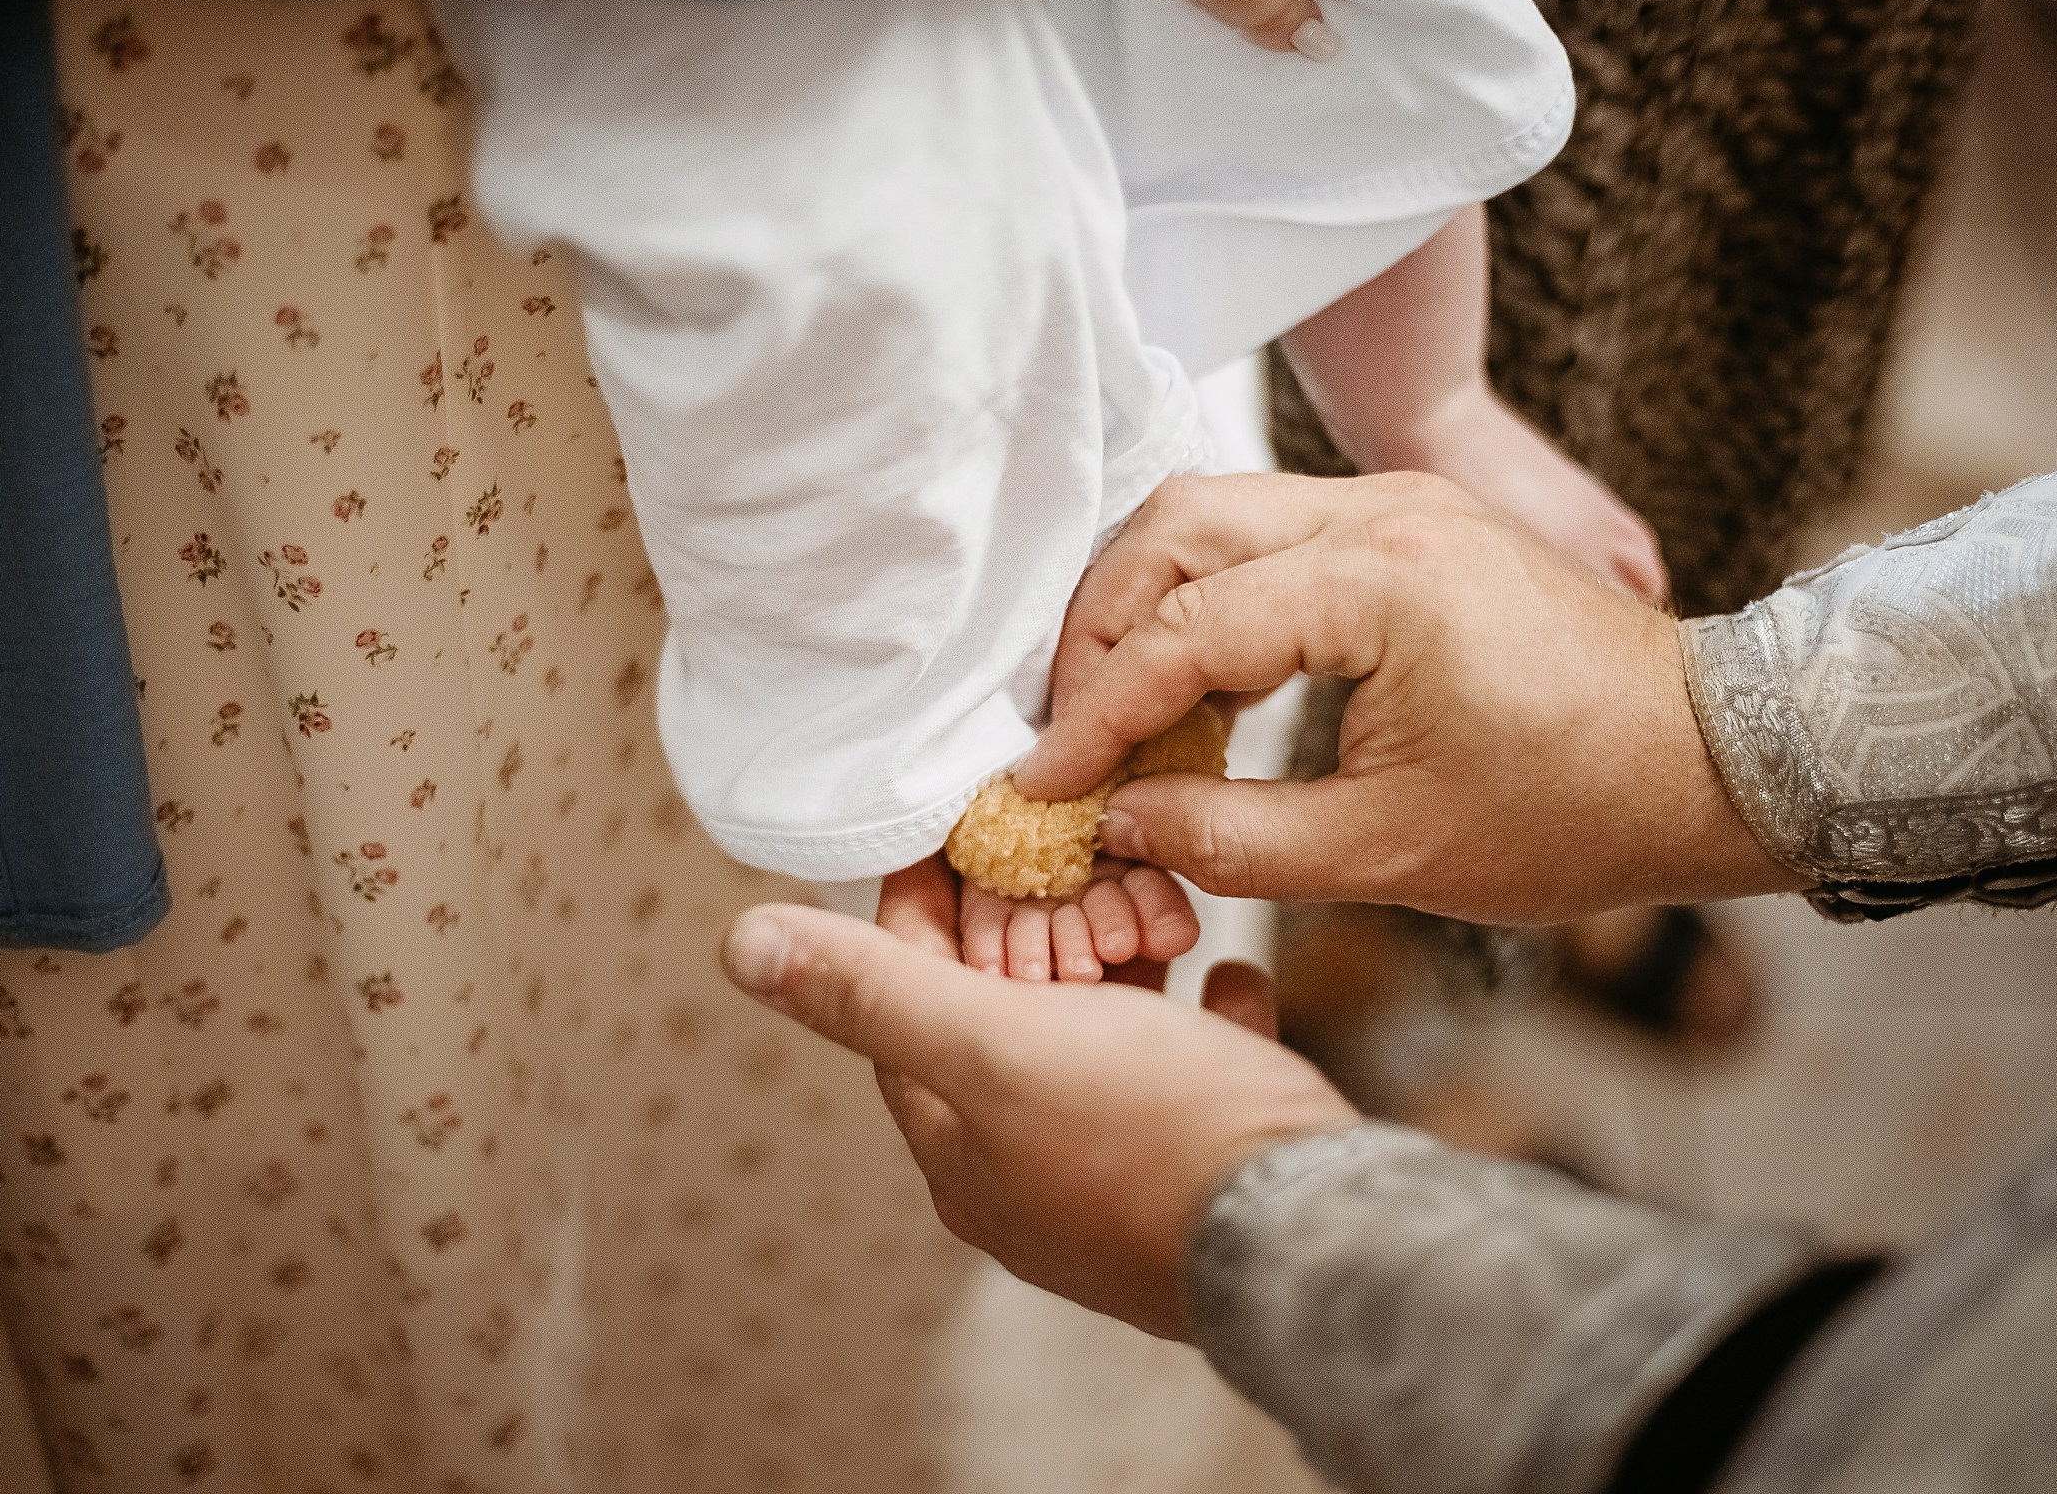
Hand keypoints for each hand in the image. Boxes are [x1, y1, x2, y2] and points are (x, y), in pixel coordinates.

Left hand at [725, 861, 1351, 1338]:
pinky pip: (1189, 1068)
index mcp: (959, 1140)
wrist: (1315, 1237)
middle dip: (1032, 921)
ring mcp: (1119, 1169)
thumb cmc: (1152, 1138)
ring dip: (1119, 960)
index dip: (924, 899)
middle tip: (1066, 848)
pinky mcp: (1205, 1164)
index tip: (957, 819)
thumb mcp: (995, 1043)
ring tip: (1146, 902)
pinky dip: (1199, 1013)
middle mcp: (1027, 1165)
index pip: (906, 992)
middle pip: (1004, 1009)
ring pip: (1101, 1035)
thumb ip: (874, 990)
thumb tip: (742, 942)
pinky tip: (1224, 970)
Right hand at [1019, 472, 1802, 922]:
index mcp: (1380, 580)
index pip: (1183, 631)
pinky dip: (1211, 597)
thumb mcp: (1389, 851)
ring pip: (1213, 513)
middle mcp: (1383, 508)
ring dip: (1148, 604)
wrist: (1713, 762)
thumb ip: (1230, 840)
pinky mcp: (1414, 521)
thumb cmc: (1575, 809)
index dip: (1095, 716)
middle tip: (1070, 734)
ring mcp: (1401, 502)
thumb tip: (1116, 828)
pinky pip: (1270, 532)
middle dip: (1099, 631)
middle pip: (1174, 528)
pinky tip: (1204, 689)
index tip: (1040, 785)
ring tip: (1122, 712)